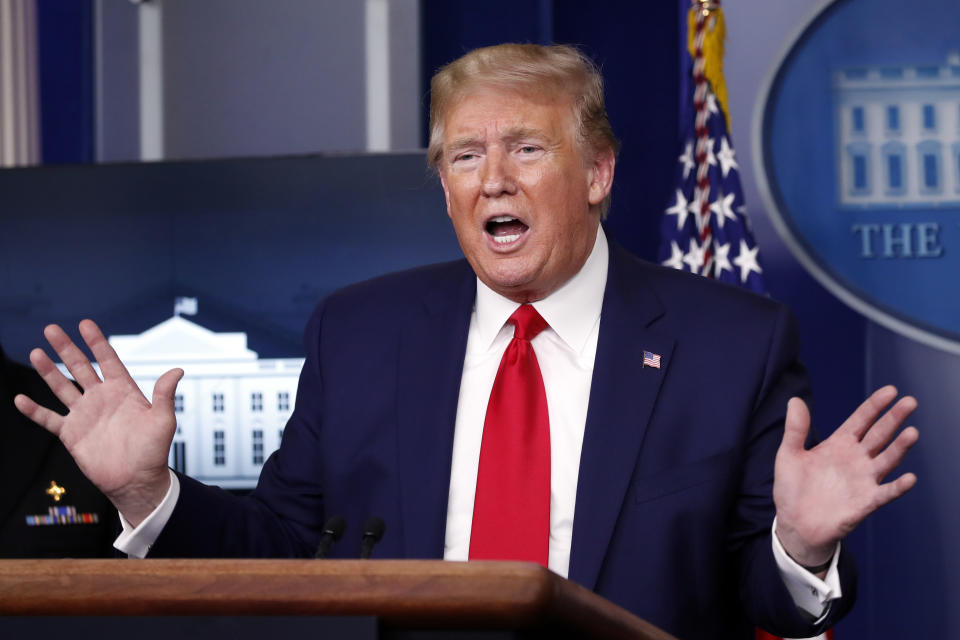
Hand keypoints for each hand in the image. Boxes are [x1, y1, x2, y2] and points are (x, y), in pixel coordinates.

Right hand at [13, 320, 182, 525]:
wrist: (136, 480)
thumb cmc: (154, 451)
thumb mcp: (163, 420)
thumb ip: (164, 394)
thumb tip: (178, 370)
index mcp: (123, 391)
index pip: (108, 360)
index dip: (97, 342)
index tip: (85, 324)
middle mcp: (102, 399)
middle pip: (80, 368)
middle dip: (66, 348)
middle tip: (51, 329)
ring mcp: (85, 415)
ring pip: (62, 387)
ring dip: (48, 371)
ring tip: (35, 353)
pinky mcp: (72, 434)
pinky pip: (49, 419)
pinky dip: (34, 410)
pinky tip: (20, 399)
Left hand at [773, 386, 918, 568]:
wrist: (794, 524)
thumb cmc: (792, 488)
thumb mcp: (788, 455)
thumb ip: (795, 429)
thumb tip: (795, 400)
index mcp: (839, 444)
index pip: (861, 420)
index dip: (875, 405)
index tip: (891, 390)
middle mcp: (856, 459)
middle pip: (879, 434)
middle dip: (894, 418)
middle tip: (910, 402)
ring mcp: (863, 479)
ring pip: (887, 460)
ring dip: (900, 447)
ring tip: (912, 433)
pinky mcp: (865, 502)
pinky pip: (886, 493)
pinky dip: (898, 486)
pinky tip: (909, 478)